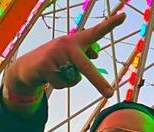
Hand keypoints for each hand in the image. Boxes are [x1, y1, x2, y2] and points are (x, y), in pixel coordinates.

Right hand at [5, 12, 125, 97]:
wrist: (29, 66)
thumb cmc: (56, 61)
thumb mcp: (72, 56)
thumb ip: (86, 55)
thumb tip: (96, 55)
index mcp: (77, 41)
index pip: (96, 32)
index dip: (110, 24)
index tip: (125, 16)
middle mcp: (68, 44)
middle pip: (86, 67)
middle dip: (98, 82)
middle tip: (110, 94)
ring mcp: (56, 53)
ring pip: (74, 79)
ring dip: (69, 81)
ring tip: (58, 72)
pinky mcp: (46, 65)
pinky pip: (62, 84)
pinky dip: (60, 85)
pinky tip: (50, 76)